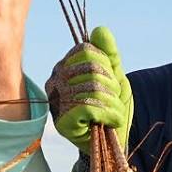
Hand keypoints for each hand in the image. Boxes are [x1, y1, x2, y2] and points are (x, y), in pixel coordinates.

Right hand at [45, 26, 132, 153]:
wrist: (115, 141)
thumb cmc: (112, 108)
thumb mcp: (115, 77)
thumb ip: (109, 54)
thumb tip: (100, 30)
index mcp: (65, 67)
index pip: (87, 51)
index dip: (106, 66)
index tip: (110, 82)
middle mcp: (55, 81)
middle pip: (91, 69)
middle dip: (112, 87)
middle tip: (114, 102)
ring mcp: (57, 102)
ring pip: (93, 89)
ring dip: (113, 104)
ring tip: (113, 114)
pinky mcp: (63, 121)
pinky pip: (90, 107)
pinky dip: (109, 115)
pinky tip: (110, 122)